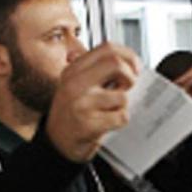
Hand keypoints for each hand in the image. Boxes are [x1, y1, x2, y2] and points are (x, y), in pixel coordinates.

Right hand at [46, 42, 140, 162]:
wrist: (57, 142)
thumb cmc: (71, 113)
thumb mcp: (76, 84)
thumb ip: (97, 70)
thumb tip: (128, 62)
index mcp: (73, 70)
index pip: (107, 48)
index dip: (127, 55)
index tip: (134, 66)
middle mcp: (75, 84)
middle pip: (116, 64)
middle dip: (130, 76)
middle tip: (127, 87)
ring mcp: (81, 104)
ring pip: (122, 96)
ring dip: (123, 105)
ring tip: (110, 110)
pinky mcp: (89, 125)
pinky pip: (121, 117)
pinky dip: (120, 121)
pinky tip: (108, 123)